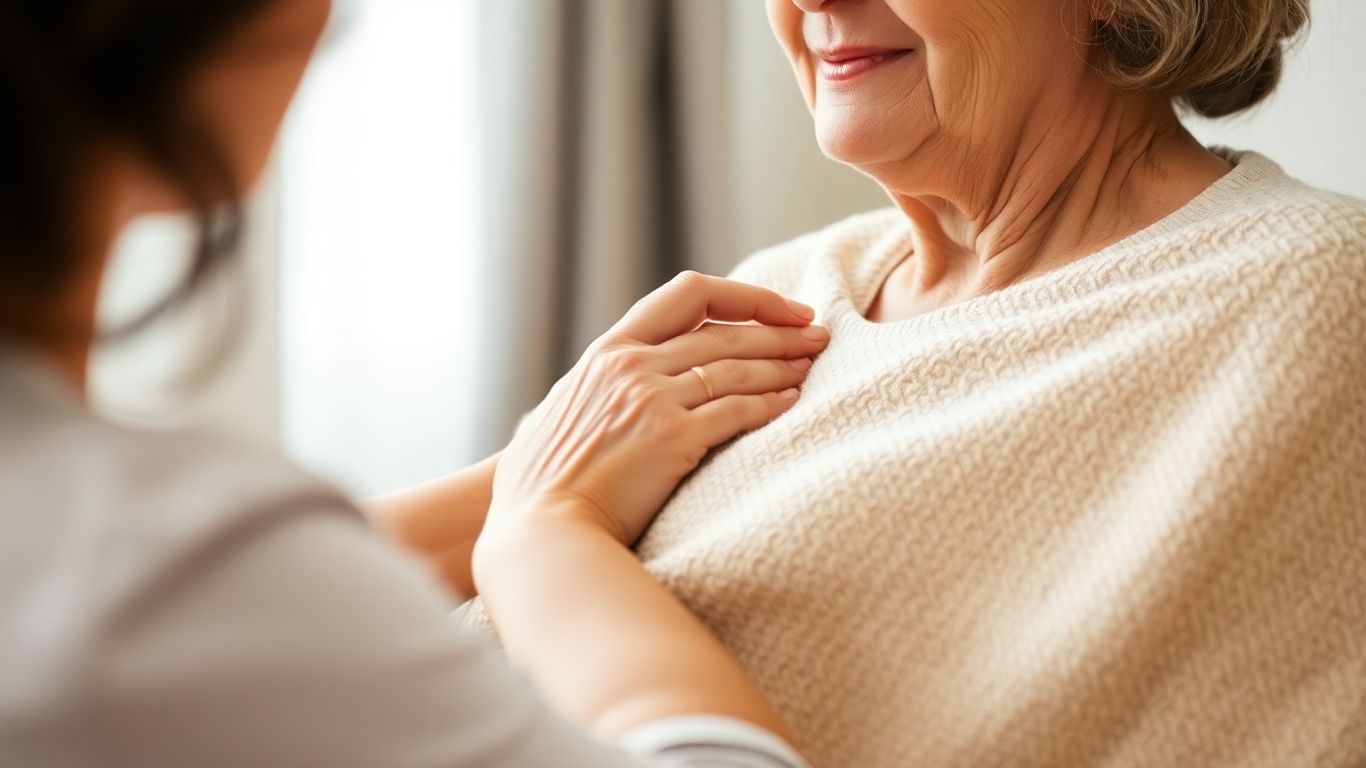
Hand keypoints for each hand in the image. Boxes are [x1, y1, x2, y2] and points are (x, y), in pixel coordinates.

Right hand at [482, 271, 828, 546]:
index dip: (745, 296)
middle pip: (726, 333)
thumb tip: (621, 383)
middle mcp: (633, 366)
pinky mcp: (673, 441)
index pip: (689, 294)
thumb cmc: (544, 483)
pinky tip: (792, 404)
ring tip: (812, 367)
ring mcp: (653, 401)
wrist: (540, 529)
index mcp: (608, 350)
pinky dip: (771, 405)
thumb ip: (600, 385)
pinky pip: (737, 412)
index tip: (782, 308)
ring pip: (738, 369)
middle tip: (817, 337)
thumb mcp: (566, 409)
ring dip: (784, 366)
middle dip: (780, 332)